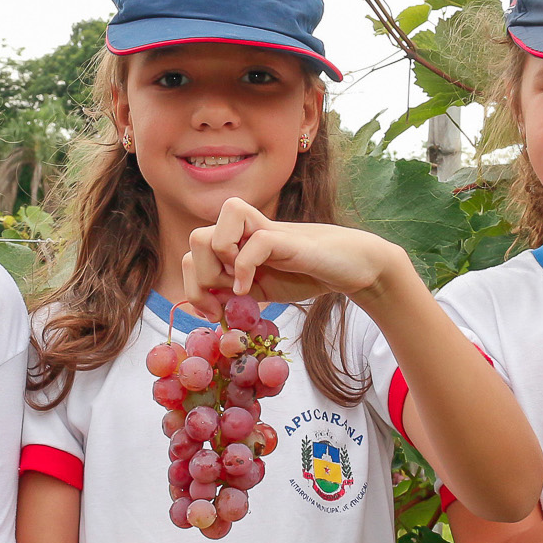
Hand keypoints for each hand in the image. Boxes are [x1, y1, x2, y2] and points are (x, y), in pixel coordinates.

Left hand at [181, 198, 398, 319]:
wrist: (349, 267)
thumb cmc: (306, 274)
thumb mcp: (262, 290)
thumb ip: (234, 293)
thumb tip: (202, 305)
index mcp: (237, 241)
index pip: (193, 252)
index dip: (194, 285)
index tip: (213, 312)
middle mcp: (245, 231)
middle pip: (195, 239)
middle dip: (202, 278)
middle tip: (224, 302)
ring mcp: (264, 231)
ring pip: (212, 234)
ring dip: (218, 268)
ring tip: (239, 288)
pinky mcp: (285, 238)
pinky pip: (251, 244)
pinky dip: (244, 269)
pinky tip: (251, 289)